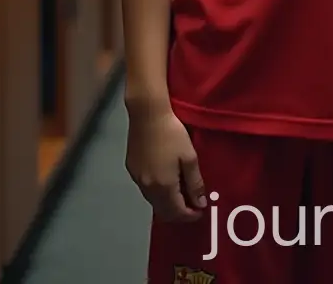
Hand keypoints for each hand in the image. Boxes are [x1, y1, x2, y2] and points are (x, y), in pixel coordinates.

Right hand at [125, 106, 205, 221]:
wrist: (147, 115)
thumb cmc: (173, 134)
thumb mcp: (190, 157)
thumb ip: (195, 183)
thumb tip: (199, 204)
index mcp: (164, 187)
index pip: (177, 212)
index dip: (190, 216)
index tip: (201, 211)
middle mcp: (147, 188)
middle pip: (163, 212)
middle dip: (178, 213)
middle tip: (192, 205)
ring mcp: (137, 180)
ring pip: (153, 202)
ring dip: (167, 203)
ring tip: (181, 193)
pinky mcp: (131, 169)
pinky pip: (146, 190)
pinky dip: (158, 192)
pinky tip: (166, 181)